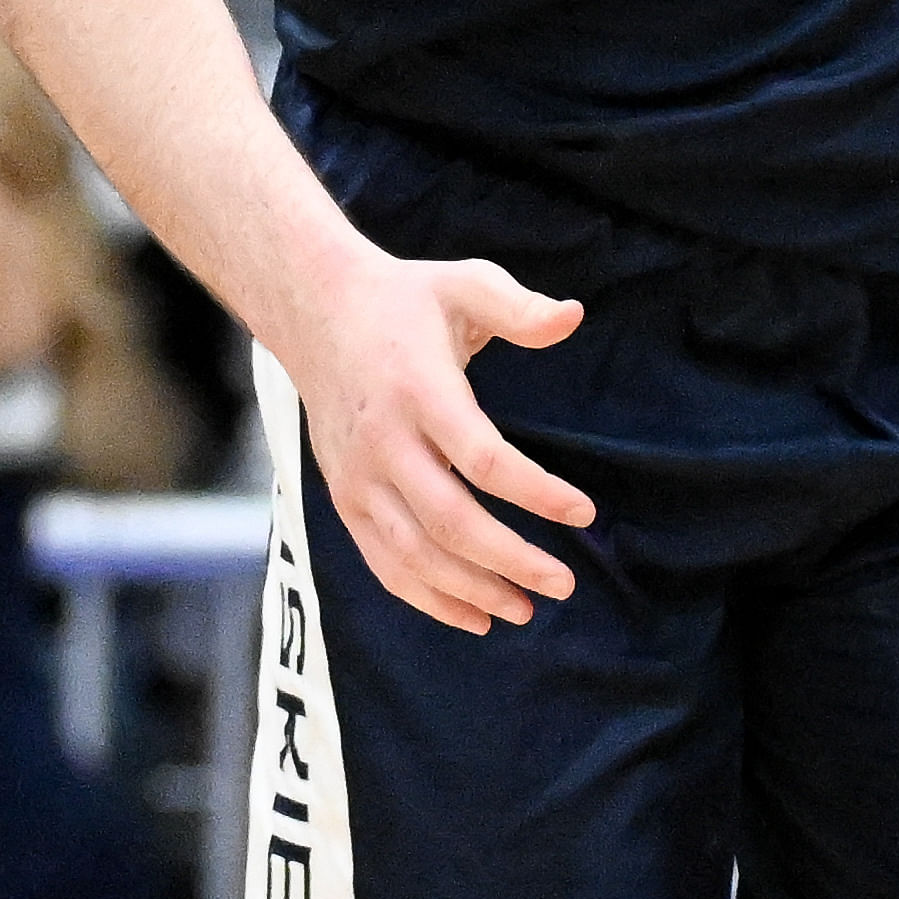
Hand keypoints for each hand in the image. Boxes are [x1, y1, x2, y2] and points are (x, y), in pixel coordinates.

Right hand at [284, 251, 594, 634]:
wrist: (315, 312)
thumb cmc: (406, 300)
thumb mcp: (465, 282)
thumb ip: (519, 307)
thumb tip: (573, 316)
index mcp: (420, 391)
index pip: (484, 459)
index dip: (537, 493)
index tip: (584, 513)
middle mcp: (383, 442)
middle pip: (449, 521)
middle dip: (510, 560)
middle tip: (563, 584)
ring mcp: (357, 477)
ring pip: (413, 554)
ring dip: (471, 590)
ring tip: (525, 609)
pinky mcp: (344, 498)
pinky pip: (383, 562)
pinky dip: (426, 597)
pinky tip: (472, 616)